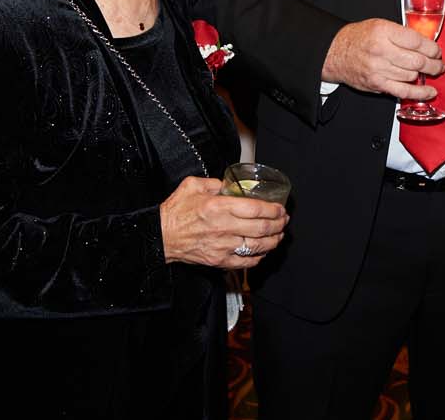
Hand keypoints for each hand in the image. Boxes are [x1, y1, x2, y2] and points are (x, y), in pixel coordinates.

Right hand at [159, 176, 287, 269]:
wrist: (160, 237)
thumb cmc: (175, 212)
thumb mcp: (193, 186)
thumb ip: (215, 183)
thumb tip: (231, 184)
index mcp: (218, 207)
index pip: (256, 209)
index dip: (273, 209)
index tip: (280, 208)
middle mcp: (224, 227)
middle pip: (262, 228)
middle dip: (279, 224)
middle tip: (284, 220)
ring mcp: (223, 246)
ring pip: (258, 246)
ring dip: (274, 240)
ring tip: (279, 235)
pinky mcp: (219, 261)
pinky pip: (246, 262)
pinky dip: (259, 257)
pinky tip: (264, 250)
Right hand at [321, 18, 444, 100]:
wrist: (335, 53)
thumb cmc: (359, 38)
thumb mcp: (379, 25)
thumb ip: (401, 33)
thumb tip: (425, 43)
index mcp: (383, 32)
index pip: (416, 41)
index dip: (432, 48)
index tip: (436, 50)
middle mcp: (381, 50)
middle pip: (417, 60)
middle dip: (434, 64)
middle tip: (440, 63)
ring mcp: (379, 69)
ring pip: (413, 75)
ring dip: (427, 75)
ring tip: (433, 72)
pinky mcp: (377, 84)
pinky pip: (403, 91)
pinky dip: (419, 93)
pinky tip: (429, 92)